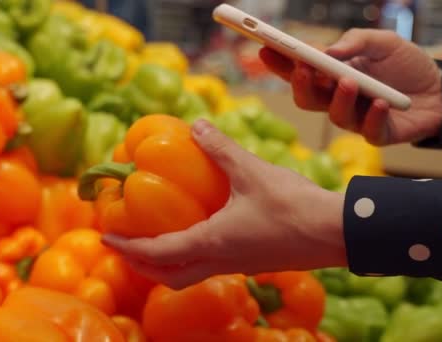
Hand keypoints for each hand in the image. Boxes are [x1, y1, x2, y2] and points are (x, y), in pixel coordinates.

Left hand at [102, 120, 346, 289]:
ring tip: (149, 244)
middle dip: (140, 264)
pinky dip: (187, 258)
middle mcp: (220, 261)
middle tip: (121, 246)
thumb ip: (220, 149)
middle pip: (168, 276)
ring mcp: (236, 266)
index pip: (157, 253)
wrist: (336, 233)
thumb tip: (195, 126)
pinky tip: (194, 235)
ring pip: (188, 275)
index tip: (105, 237)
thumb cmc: (293, 206)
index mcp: (212, 243)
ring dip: (162, 265)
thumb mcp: (251, 171)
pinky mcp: (250, 263)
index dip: (128, 246)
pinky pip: (207, 267)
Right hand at [260, 29, 441, 145]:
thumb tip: (328, 53)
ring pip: (335, 116)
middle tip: (303, 68)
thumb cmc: (406, 64)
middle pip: (307, 99)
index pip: (299, 71)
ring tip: (349, 81)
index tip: (265, 50)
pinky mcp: (377, 134)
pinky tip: (380, 103)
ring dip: (339, 99)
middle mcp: (338, 99)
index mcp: (332, 75)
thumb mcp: (384, 42)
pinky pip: (368, 130)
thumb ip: (356, 41)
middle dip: (301, 85)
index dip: (280, 63)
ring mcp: (356, 118)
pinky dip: (373, 116)